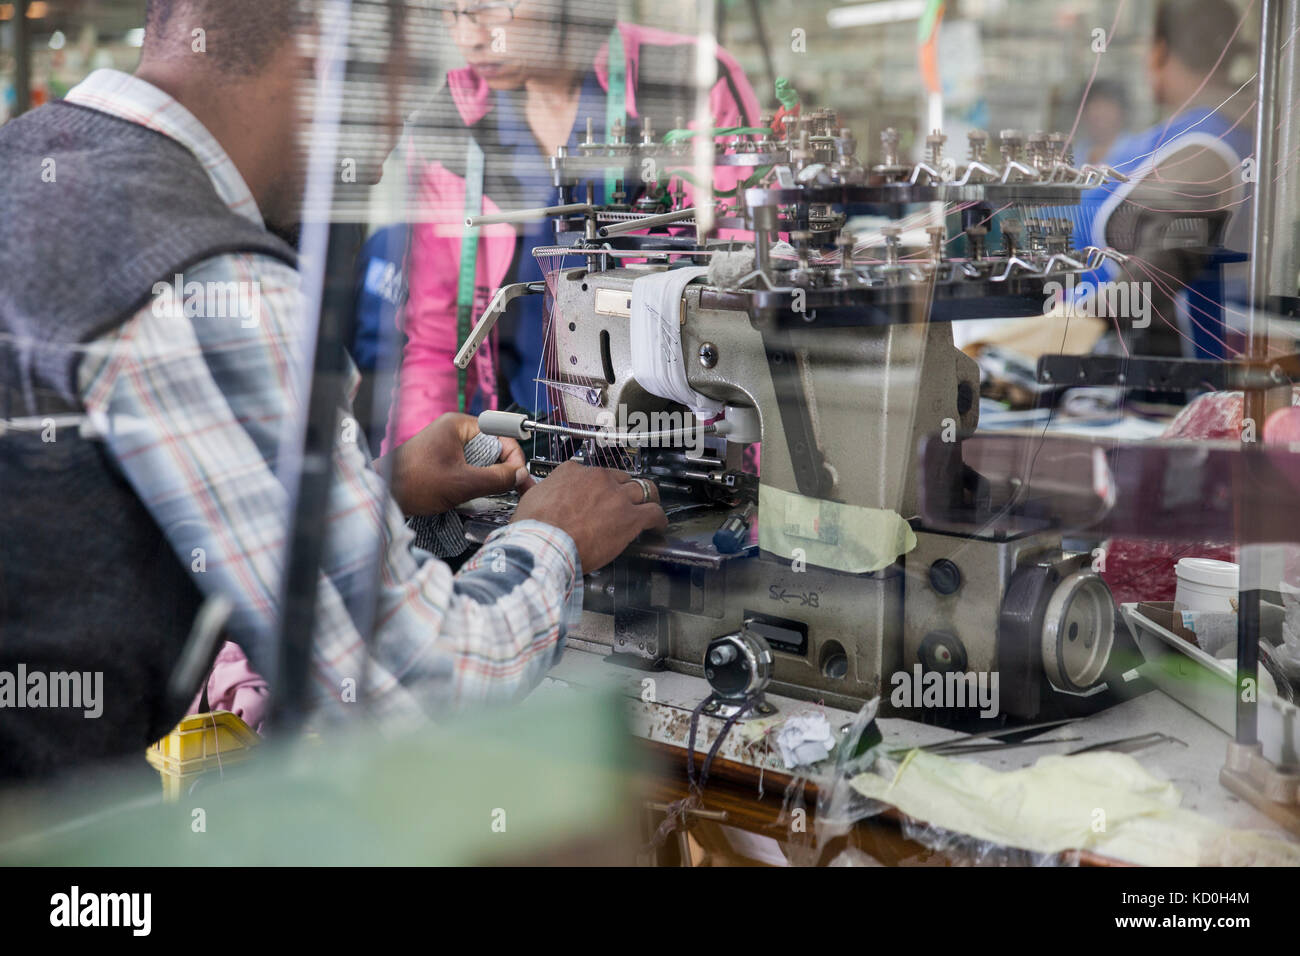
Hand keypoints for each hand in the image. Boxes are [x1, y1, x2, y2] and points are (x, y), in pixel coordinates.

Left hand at [379, 413, 532, 515]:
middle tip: (507, 488)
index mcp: (459, 425)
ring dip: (487, 475)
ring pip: (481, 458)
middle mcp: (453, 430)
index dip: (513, 457)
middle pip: (492, 446)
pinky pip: (468, 465)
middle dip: (501, 467)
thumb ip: (497, 478)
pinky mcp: (442, 458)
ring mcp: (446, 443)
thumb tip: (519, 476)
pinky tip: (472, 492)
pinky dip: (474, 479)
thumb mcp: (463, 483)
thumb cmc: (414, 483)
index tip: (518, 477)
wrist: (383, 493)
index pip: (501, 434)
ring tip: (487, 492)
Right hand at [511, 460, 667, 570]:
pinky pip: (653, 512)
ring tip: (649, 505)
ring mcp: (616, 496)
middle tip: (623, 500)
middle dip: (622, 489)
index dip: (594, 485)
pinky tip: (658, 524)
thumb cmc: (535, 528)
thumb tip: (525, 484)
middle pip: (619, 477)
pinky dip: (658, 518)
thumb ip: (533, 489)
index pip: (589, 472)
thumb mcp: (529, 499)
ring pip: (642, 489)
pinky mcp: (630, 517)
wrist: (546, 544)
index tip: (595, 493)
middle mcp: (597, 478)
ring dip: (647, 497)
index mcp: (572, 472)